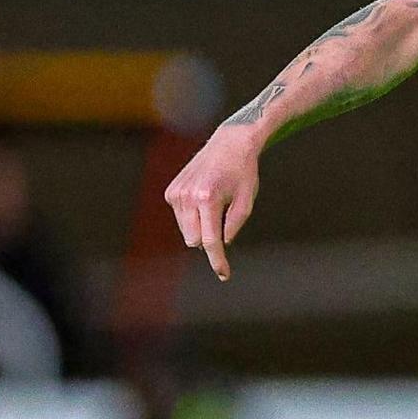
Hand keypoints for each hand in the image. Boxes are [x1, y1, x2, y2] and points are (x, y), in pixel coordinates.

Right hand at [164, 128, 263, 280]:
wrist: (229, 143)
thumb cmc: (243, 173)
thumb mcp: (246, 201)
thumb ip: (234, 225)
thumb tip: (221, 244)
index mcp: (208, 199)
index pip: (210, 240)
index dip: (217, 260)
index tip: (224, 275)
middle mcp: (188, 196)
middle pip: (194, 240)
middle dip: (208, 240)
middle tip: (224, 221)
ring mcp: (176, 193)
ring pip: (186, 230)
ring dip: (200, 227)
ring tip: (215, 203)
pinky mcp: (171, 191)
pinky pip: (181, 217)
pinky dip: (193, 216)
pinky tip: (204, 197)